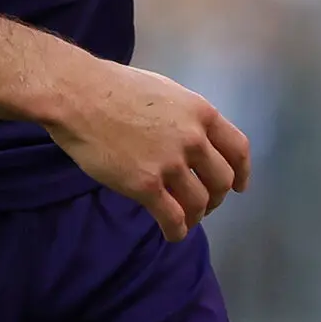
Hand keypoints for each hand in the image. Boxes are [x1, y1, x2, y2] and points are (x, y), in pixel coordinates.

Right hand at [45, 63, 251, 239]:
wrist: (79, 95)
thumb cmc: (115, 88)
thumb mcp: (166, 92)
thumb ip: (185, 117)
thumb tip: (194, 138)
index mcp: (201, 113)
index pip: (238, 149)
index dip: (242, 172)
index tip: (240, 186)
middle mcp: (194, 139)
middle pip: (223, 180)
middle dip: (216, 197)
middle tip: (203, 204)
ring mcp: (171, 163)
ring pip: (200, 203)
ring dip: (196, 216)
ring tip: (184, 219)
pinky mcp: (146, 185)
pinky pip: (173, 218)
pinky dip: (176, 231)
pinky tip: (171, 233)